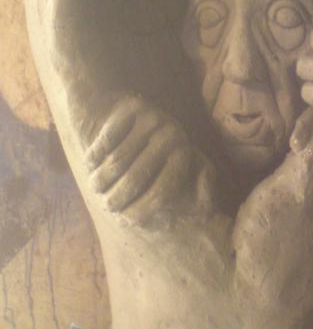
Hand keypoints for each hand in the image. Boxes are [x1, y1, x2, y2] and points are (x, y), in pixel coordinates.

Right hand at [85, 95, 214, 224]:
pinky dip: (94, 156)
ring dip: (101, 181)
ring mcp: (152, 119)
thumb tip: (205, 206)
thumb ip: (202, 194)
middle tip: (106, 207)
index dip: (142, 210)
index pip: (162, 192)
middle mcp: (172, 135)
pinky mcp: (132, 107)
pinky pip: (106, 139)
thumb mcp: (194, 177)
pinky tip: (90, 166)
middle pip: (135, 179)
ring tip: (96, 190)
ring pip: (117, 161)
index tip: (126, 222)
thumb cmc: (170, 160)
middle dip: (116, 199)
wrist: (153, 121)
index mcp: (185, 155)